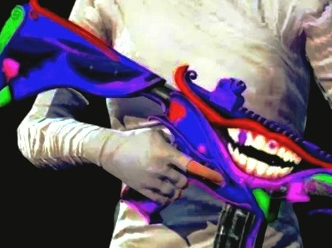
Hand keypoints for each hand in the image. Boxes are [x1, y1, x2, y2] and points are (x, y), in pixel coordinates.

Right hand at [88, 125, 223, 204]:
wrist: (111, 151)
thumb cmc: (135, 138)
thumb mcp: (155, 133)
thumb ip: (171, 140)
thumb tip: (184, 146)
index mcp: (166, 153)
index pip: (191, 165)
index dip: (207, 173)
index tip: (220, 178)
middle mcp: (161, 169)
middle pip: (183, 181)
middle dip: (185, 177)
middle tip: (181, 172)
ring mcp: (152, 182)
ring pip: (174, 192)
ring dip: (177, 188)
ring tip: (173, 181)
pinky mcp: (143, 190)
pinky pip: (162, 199)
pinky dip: (167, 196)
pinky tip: (166, 190)